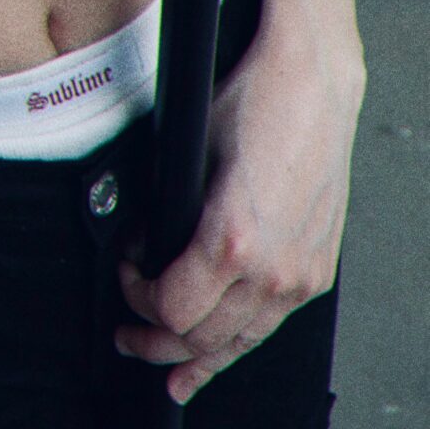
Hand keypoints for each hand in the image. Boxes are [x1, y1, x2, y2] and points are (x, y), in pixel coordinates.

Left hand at [114, 3, 364, 402]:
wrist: (312, 81)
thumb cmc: (256, 100)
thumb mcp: (186, 152)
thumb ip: (164, 212)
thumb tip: (141, 241)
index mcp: (233, 240)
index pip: (173, 311)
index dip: (138, 302)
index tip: (126, 279)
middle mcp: (273, 268)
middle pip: (204, 340)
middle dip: (158, 341)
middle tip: (131, 335)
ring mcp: (300, 274)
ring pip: (240, 342)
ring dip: (199, 356)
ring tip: (169, 363)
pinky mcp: (317, 269)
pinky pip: (270, 322)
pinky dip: (239, 338)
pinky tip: (219, 347)